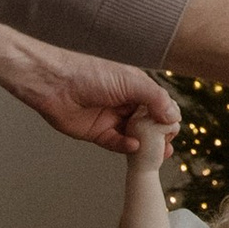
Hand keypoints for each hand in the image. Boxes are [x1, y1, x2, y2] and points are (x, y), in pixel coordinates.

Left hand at [0, 35, 177, 155]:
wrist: (54, 83)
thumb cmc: (90, 74)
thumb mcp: (130, 82)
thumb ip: (155, 98)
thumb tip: (174, 116)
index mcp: (135, 87)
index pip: (159, 104)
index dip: (167, 116)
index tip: (173, 127)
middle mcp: (124, 103)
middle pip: (148, 123)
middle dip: (160, 134)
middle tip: (167, 143)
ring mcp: (111, 118)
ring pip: (134, 136)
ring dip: (146, 145)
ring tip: (158, 153)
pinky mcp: (97, 133)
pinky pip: (116, 143)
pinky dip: (126, 146)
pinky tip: (133, 146)